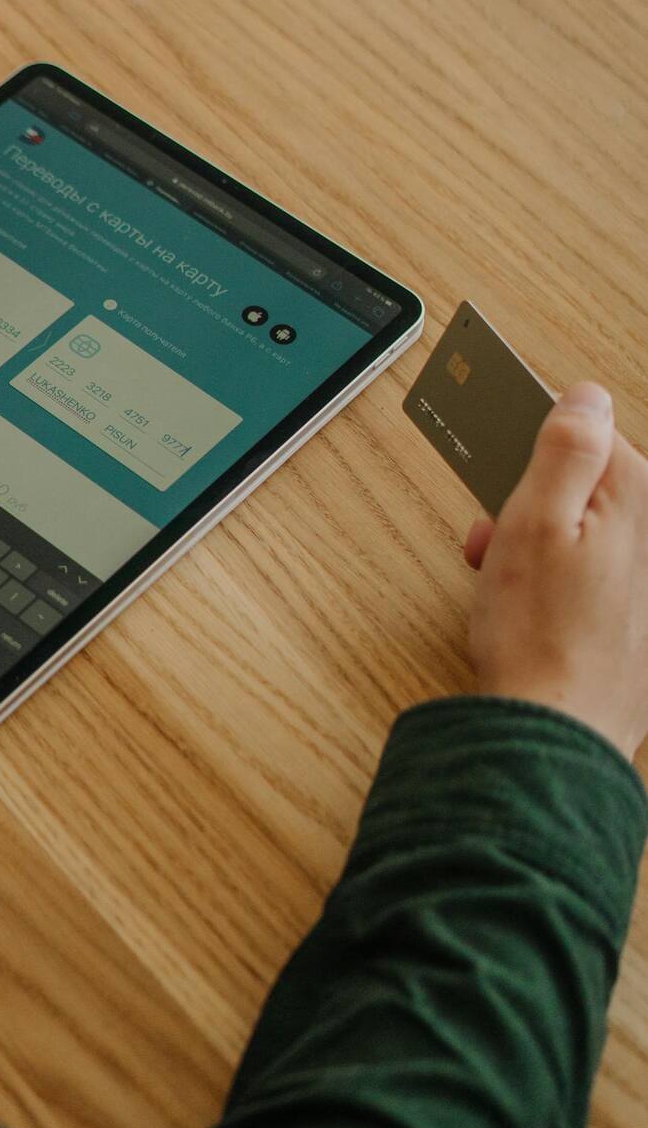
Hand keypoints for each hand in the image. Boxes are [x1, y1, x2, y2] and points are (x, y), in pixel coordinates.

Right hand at [464, 382, 647, 761]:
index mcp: (638, 500)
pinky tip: (528, 609)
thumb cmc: (538, 635)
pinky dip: (559, 581)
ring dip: (539, 544)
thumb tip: (586, 397)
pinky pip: (595, 574)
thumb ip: (566, 450)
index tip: (499, 469)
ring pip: (587, 532)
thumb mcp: (534, 522)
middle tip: (493, 536)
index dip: (533, 452)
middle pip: (587, 486)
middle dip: (532, 503)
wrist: (555, 730)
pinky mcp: (637, 620)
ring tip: (502, 578)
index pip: (589, 433)